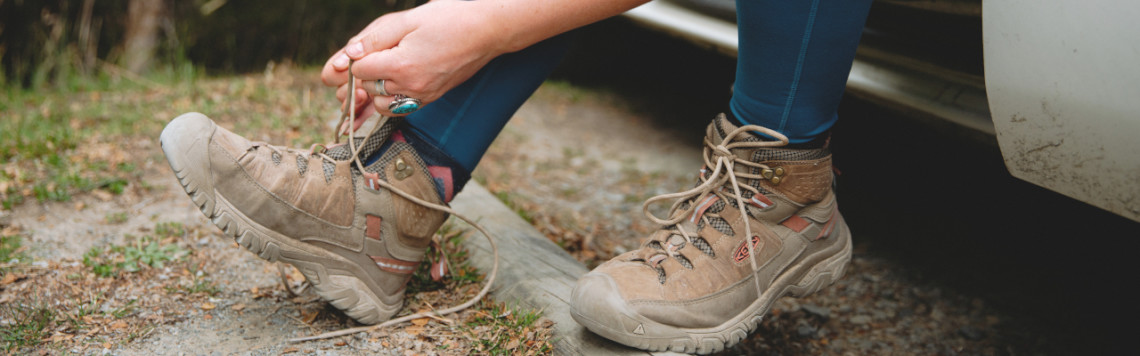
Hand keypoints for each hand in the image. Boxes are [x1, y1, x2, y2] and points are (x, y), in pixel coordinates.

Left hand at [321, 1, 509, 115]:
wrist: (486, 31)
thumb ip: (374, 38)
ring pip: (380, 104)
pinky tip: (395, 81)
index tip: (366, 46)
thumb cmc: (448, 19)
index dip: (357, 57)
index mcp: (401, 65)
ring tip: (386, 67)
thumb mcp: (407, 20)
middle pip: (367, 88)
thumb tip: (348, 56)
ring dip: (375, 89)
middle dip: (365, 72)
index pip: (359, 71)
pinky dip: (390, 99)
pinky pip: (398, 109)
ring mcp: (423, 96)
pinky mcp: (431, 99)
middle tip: (378, 52)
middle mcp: (411, 87)